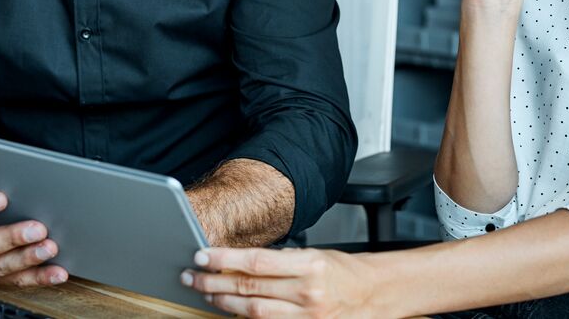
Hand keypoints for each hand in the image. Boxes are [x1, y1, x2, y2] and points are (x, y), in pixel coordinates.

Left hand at [182, 247, 383, 317]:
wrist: (376, 295)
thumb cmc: (344, 272)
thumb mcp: (313, 255)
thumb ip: (279, 261)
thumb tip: (238, 262)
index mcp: (310, 265)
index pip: (255, 262)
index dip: (223, 259)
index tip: (201, 256)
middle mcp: (307, 293)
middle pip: (248, 288)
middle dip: (214, 282)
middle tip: (192, 276)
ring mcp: (307, 318)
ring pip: (253, 312)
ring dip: (224, 302)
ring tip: (207, 293)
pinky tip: (233, 311)